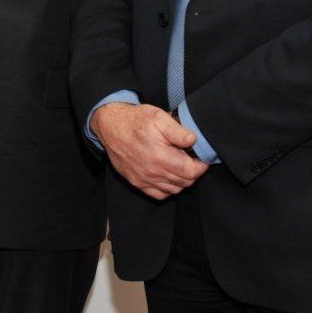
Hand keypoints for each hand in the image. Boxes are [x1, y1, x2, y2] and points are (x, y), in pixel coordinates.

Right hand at [93, 101, 209, 199]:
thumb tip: (194, 140)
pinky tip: (168, 175)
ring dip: (181, 180)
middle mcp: (152, 172)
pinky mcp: (136, 182)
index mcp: (160, 157)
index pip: (191, 172)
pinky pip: (159, 194)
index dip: (201, 165)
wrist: (110, 126)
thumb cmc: (135, 120)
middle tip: (190, 158)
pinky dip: (168, 188)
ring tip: (179, 165)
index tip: (201, 157)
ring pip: (174, 190)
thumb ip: (178, 131)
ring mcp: (144, 179)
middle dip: (193, 172)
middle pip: (185, 182)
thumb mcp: (158, 118)